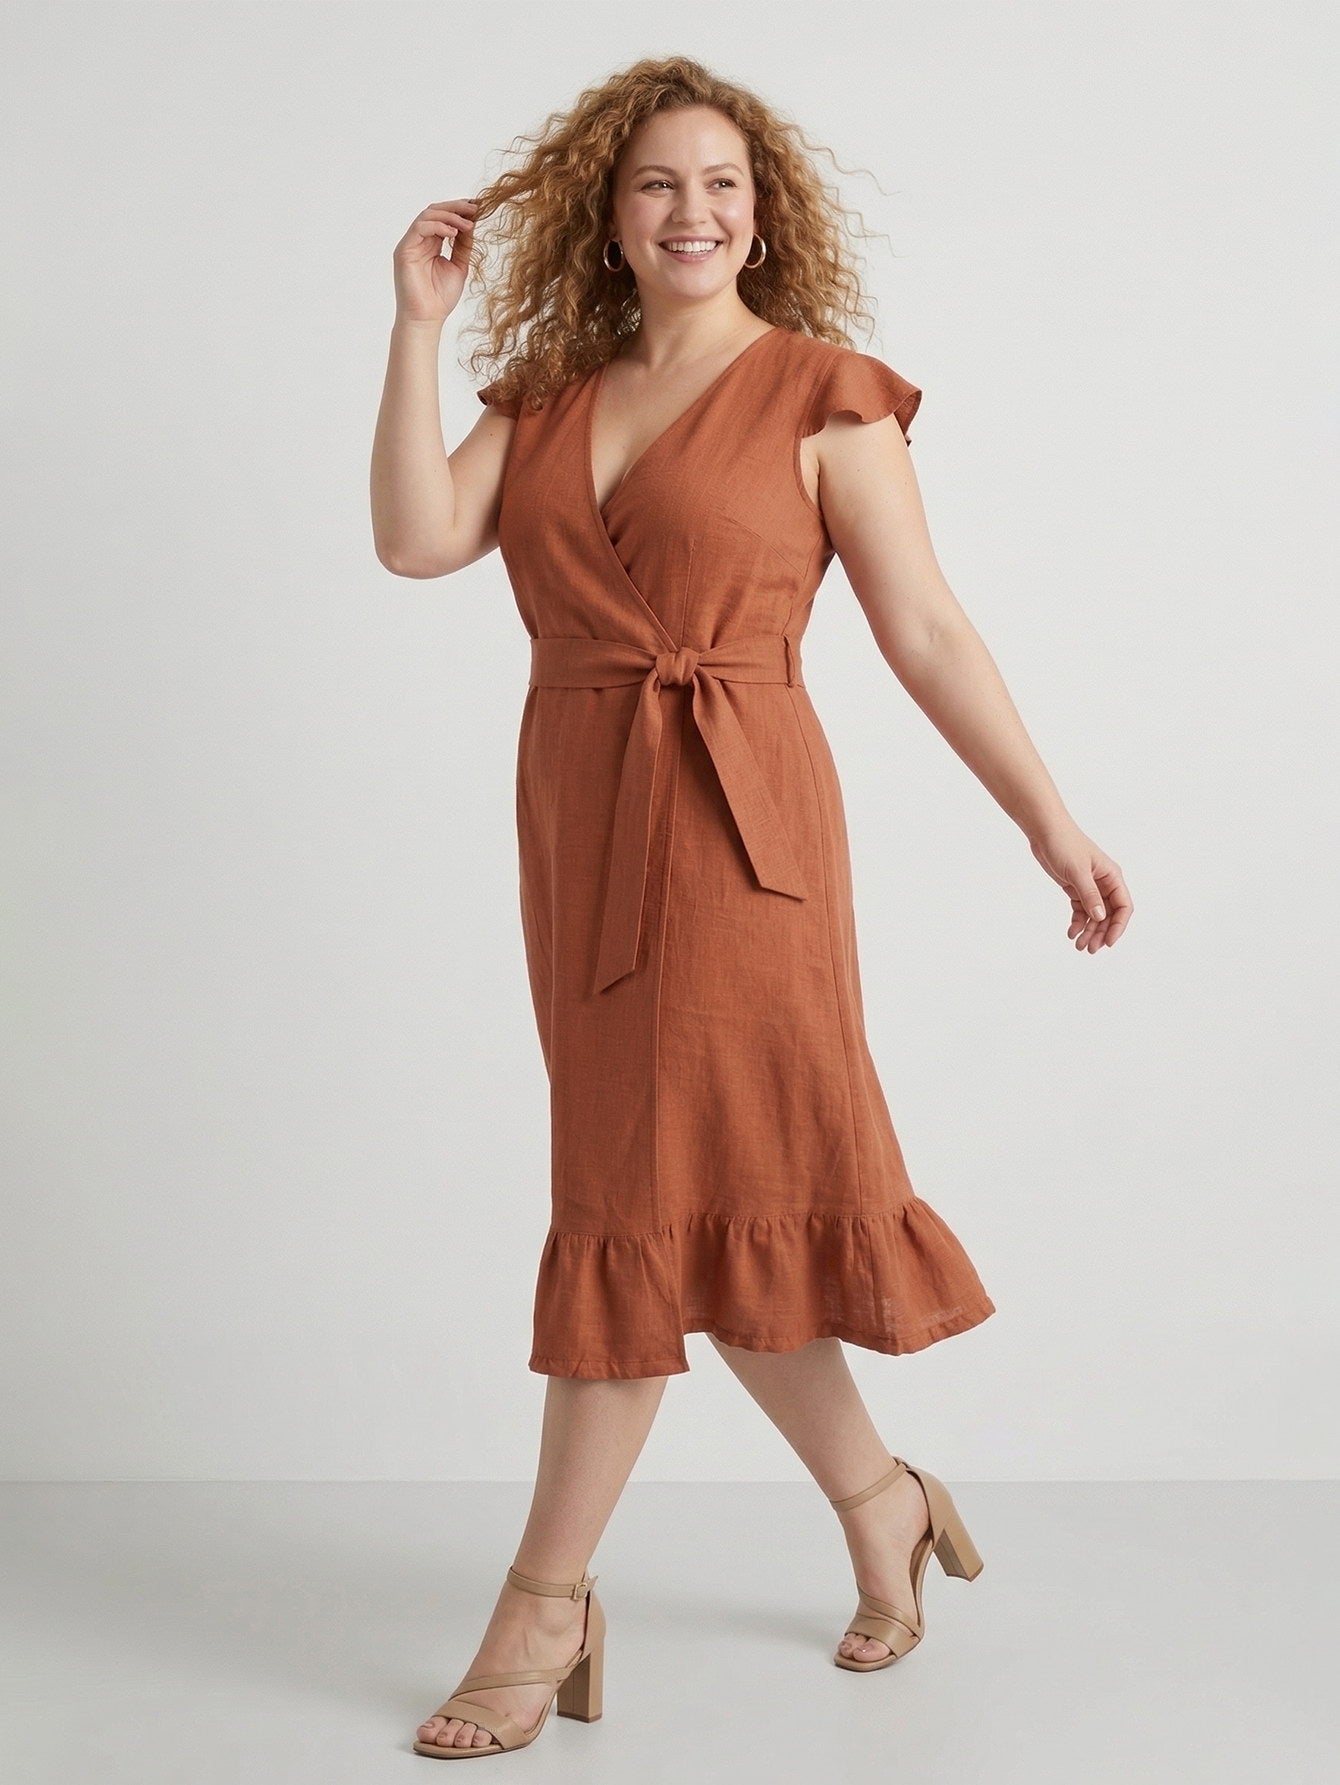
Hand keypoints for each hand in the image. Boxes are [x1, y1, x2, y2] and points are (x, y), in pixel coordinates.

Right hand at [392, 199, 478, 323]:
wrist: (427, 318)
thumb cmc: (441, 298)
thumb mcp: (459, 266)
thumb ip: (463, 246)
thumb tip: (471, 224)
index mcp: (430, 244)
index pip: (442, 218)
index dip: (458, 210)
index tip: (477, 207)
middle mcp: (419, 241)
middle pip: (434, 211)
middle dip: (455, 207)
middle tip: (474, 208)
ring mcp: (410, 244)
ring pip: (427, 215)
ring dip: (449, 215)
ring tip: (468, 223)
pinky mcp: (404, 250)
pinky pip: (420, 228)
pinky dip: (438, 226)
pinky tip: (453, 233)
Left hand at [1028, 820, 1132, 951]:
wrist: (1045, 831)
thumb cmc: (1065, 844)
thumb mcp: (1077, 871)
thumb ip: (1089, 894)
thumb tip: (1100, 918)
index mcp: (1112, 876)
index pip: (1124, 906)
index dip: (1119, 926)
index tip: (1108, 942)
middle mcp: (1104, 883)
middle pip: (1109, 915)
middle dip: (1101, 933)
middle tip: (1089, 949)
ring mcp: (1090, 886)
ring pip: (1095, 915)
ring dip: (1089, 931)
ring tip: (1079, 946)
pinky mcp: (1075, 888)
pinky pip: (1081, 910)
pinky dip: (1078, 922)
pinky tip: (1071, 932)